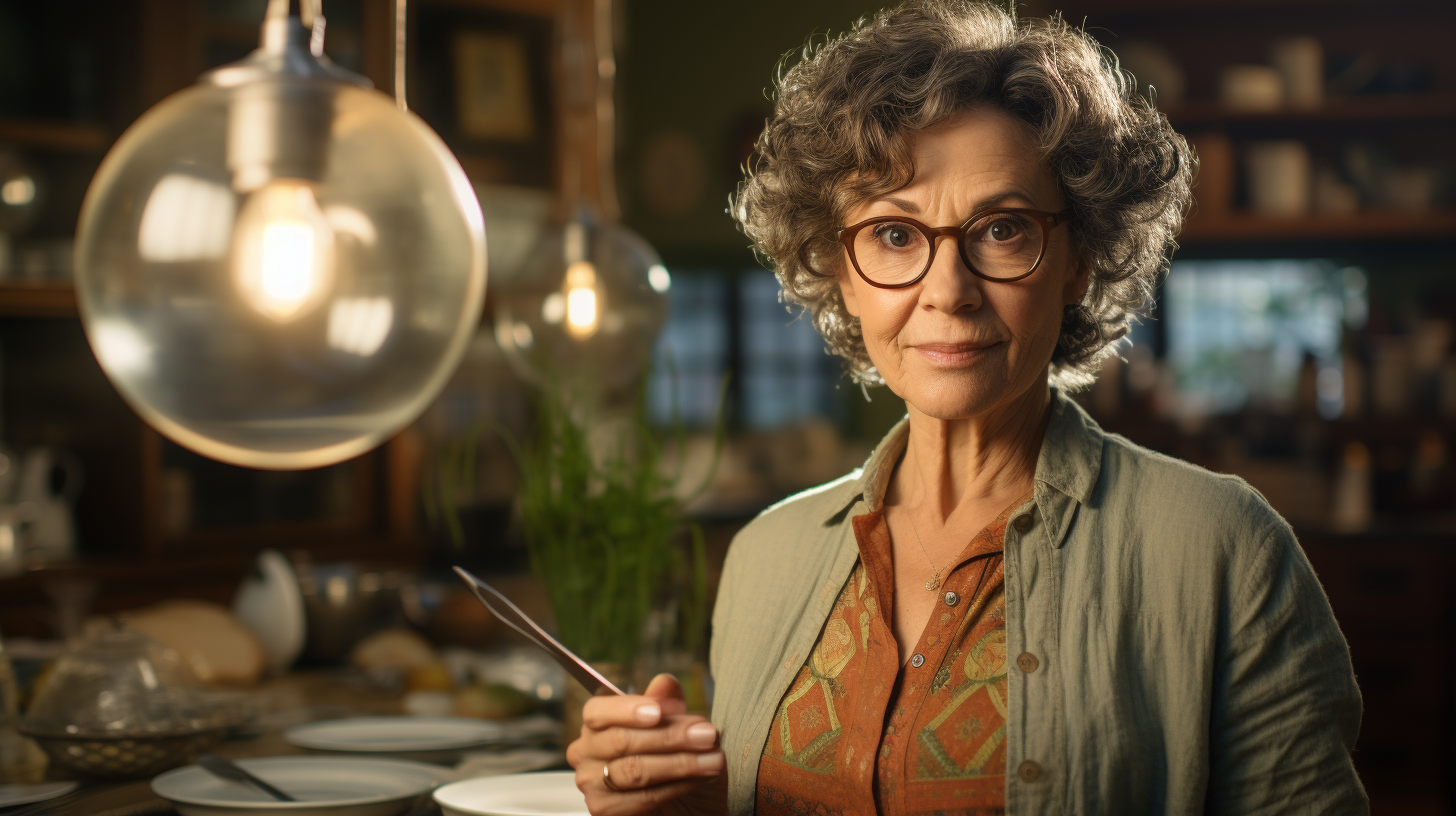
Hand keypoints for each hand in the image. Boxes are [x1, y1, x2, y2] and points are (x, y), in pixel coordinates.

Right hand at [567, 673, 725, 815]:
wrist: (685, 804)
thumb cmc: (673, 760)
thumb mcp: (676, 727)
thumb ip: (667, 705)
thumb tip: (665, 683)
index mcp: (597, 724)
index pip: (597, 711)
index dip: (626, 709)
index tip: (658, 711)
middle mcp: (585, 752)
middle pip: (621, 740)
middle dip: (670, 736)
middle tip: (707, 734)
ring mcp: (592, 784)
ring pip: (635, 770)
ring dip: (681, 763)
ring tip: (713, 759)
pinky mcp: (605, 811)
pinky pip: (643, 797)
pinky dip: (676, 786)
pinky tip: (699, 778)